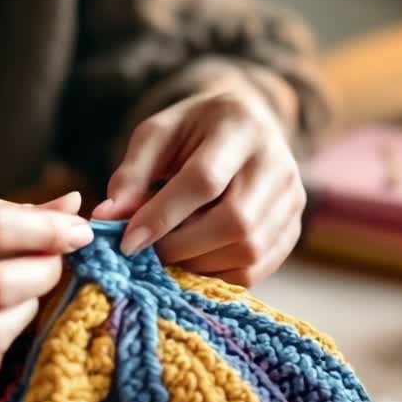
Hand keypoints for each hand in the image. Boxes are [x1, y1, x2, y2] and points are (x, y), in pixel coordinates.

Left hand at [93, 90, 304, 286]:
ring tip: (168, 255)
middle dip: (182, 247)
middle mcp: (276, 161)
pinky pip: (258, 267)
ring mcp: (292, 197)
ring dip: (199, 264)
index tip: (127, 242)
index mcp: (240, 126)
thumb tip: (107, 218)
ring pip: (248, 250)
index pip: (203, 181)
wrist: (245, 126)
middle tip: (146, 255)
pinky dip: (219, 275)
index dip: (162, 216)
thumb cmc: (193, 131)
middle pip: (234, 221)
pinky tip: (193, 262)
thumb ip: (131, 174)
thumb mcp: (157, 136)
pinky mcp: (293, 226)